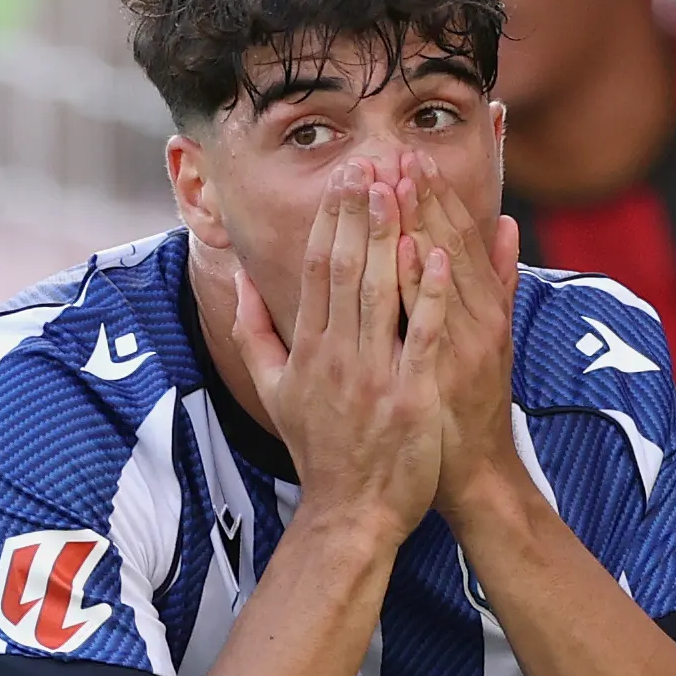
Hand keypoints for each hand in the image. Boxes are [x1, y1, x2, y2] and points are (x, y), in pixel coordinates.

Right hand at [227, 160, 445, 543]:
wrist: (349, 513)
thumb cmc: (317, 450)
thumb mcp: (273, 391)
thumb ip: (253, 332)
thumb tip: (241, 279)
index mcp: (307, 350)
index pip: (317, 270)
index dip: (332, 220)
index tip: (344, 180)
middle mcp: (336, 356)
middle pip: (347, 268)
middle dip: (360, 213)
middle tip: (372, 163)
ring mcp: (373, 375)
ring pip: (380, 291)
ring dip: (390, 235)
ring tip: (399, 188)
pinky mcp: (409, 395)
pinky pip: (418, 334)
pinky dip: (425, 292)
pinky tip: (435, 252)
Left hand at [388, 150, 523, 521]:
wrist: (474, 474)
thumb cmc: (471, 406)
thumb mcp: (494, 339)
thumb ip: (498, 281)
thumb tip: (508, 223)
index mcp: (485, 307)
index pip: (458, 238)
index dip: (436, 198)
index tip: (409, 159)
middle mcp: (479, 319)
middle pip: (448, 245)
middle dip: (421, 198)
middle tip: (394, 154)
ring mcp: (464, 344)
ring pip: (441, 272)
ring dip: (417, 224)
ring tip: (392, 180)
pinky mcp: (448, 371)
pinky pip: (431, 318)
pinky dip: (418, 281)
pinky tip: (401, 248)